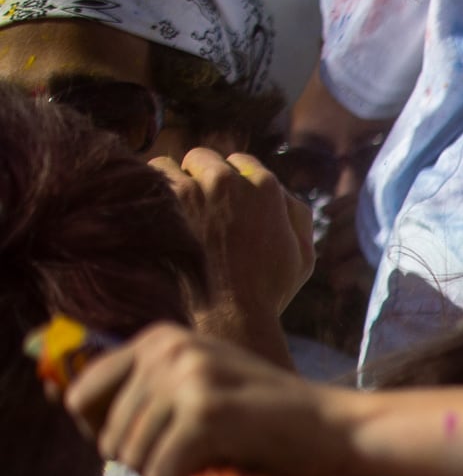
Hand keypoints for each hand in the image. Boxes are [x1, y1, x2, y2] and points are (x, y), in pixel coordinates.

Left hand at [63, 324, 359, 475]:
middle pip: (104, 433)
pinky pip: (159, 470)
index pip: (80, 393)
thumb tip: (60, 398)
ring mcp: (188, 377)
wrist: (331, 425)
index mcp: (159, 337)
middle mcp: (169, 348)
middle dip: (137, 458)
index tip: (139, 441)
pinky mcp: (206, 412)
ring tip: (198, 466)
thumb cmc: (263, 413)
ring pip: (130, 455)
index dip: (99, 429)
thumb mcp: (196, 382)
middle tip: (184, 457)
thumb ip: (142, 386)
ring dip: (159, 475)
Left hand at [154, 148, 314, 324]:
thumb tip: (281, 192)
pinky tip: (150, 219)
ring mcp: (193, 189)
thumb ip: (297, 214)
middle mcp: (229, 180)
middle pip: (204, 158)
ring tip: (168, 212)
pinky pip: (145, 181)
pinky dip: (146, 195)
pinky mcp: (162, 205)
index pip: (240, 162)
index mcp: (267, 188)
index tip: (221, 200)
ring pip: (170, 165)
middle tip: (193, 205)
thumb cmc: (267, 292)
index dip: (231, 181)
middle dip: (198, 176)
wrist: (227, 316)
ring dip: (168, 183)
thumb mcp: (303, 255)